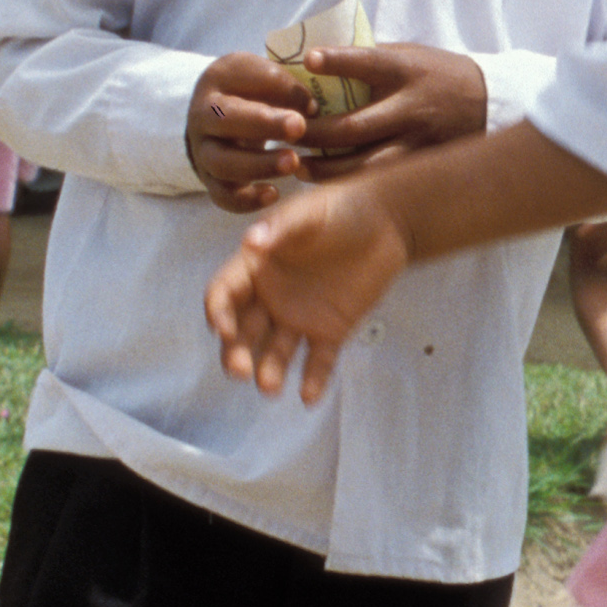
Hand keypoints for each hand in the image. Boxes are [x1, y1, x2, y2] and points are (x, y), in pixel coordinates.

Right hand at [187, 52, 310, 212]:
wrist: (220, 119)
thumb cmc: (255, 92)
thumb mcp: (268, 76)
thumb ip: (289, 86)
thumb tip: (312, 110)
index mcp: (218, 78)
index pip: (246, 77)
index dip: (280, 88)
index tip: (312, 103)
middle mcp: (202, 114)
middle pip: (224, 119)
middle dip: (263, 124)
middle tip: (298, 127)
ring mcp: (202, 150)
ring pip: (222, 162)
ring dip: (258, 164)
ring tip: (293, 163)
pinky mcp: (209, 180)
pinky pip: (222, 196)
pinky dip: (246, 200)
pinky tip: (274, 194)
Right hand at [206, 177, 413, 403]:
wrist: (388, 221)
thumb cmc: (342, 208)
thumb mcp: (310, 211)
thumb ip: (283, 227)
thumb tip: (252, 242)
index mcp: (255, 266)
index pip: (224, 294)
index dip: (219, 313)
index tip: (223, 330)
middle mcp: (270, 297)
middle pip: (243, 332)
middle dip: (237, 353)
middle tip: (241, 371)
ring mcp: (299, 317)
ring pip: (276, 352)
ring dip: (269, 371)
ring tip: (270, 388)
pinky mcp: (331, 331)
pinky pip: (319, 360)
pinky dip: (313, 380)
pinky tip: (308, 398)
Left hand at [290, 40, 490, 172]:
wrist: (489, 101)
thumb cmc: (436, 72)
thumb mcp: (408, 54)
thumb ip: (368, 59)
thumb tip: (311, 60)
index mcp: (405, 71)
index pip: (367, 62)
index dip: (337, 61)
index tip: (308, 59)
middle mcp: (410, 108)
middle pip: (351, 126)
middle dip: (310, 133)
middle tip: (282, 133)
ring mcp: (416, 142)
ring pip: (361, 164)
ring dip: (323, 167)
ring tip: (296, 164)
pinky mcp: (420, 166)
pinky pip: (377, 180)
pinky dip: (347, 182)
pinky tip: (324, 181)